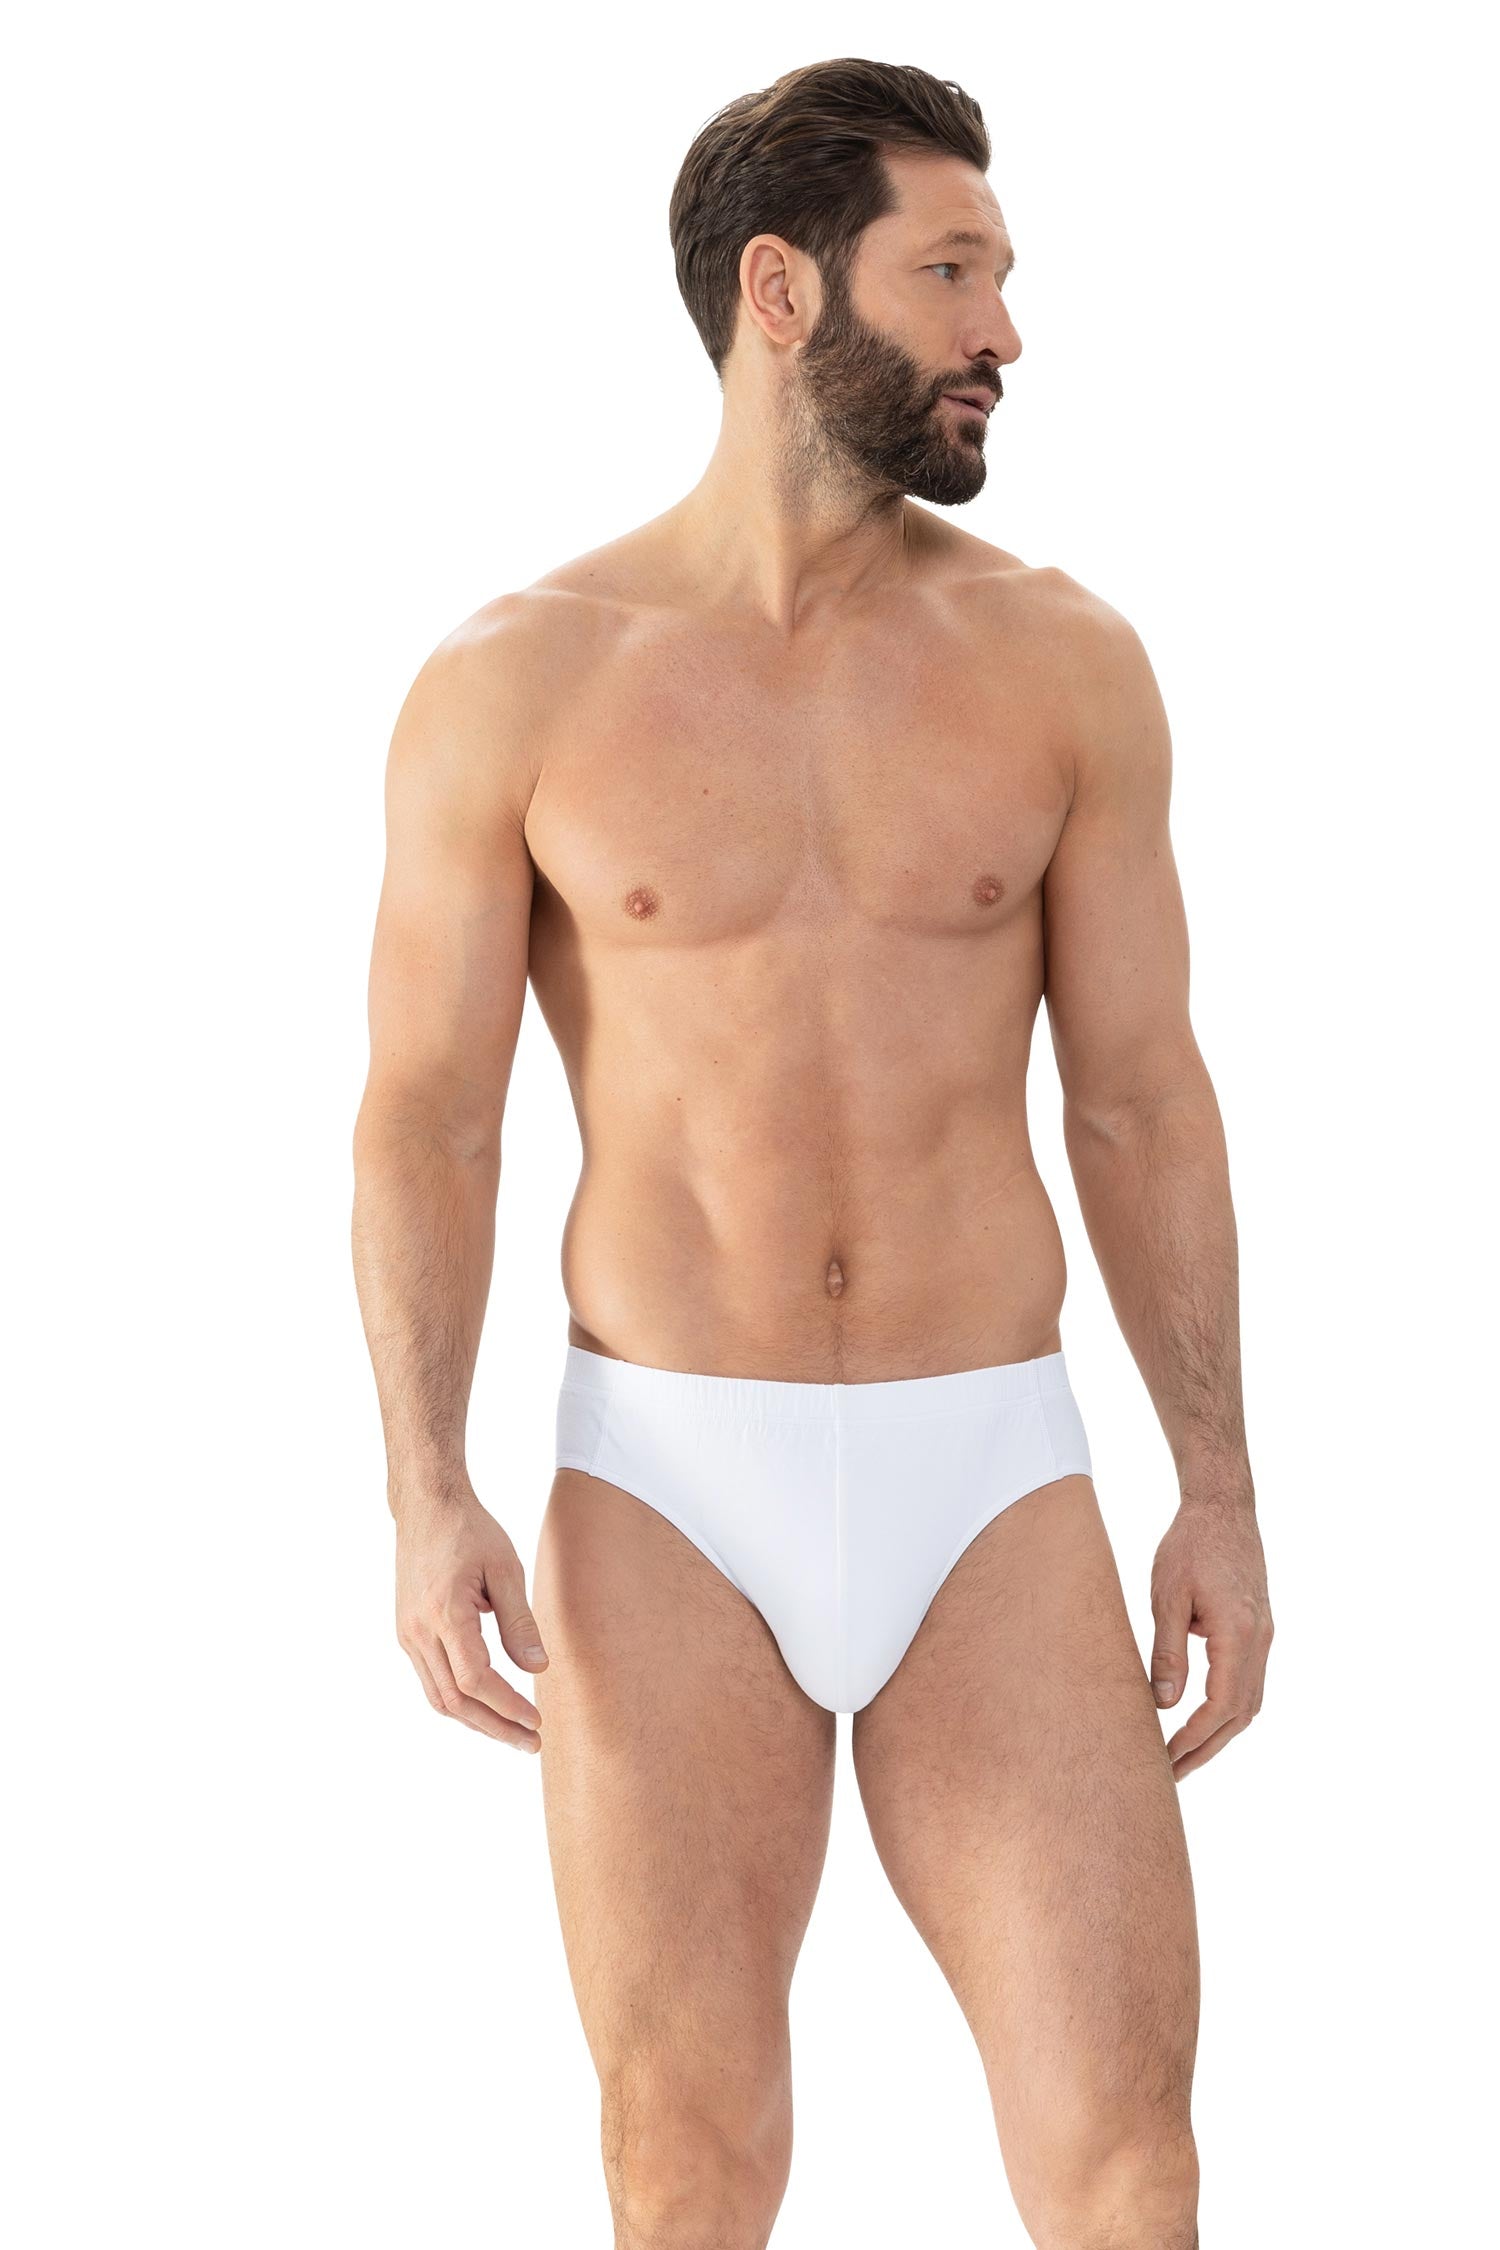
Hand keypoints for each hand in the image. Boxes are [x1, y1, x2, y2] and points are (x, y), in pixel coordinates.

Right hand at [394, 1490, 548, 1752]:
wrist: (426, 1506)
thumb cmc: (469, 1530)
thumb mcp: (506, 1568)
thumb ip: (519, 1621)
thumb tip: (538, 1670)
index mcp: (444, 1613)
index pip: (475, 1680)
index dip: (507, 1707)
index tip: (536, 1721)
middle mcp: (418, 1630)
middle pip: (454, 1700)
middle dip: (494, 1727)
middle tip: (530, 1742)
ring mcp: (407, 1634)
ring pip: (439, 1697)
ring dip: (476, 1720)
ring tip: (513, 1732)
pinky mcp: (407, 1633)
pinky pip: (432, 1680)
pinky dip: (460, 1700)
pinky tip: (487, 1704)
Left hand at [1149, 1493, 1272, 1779]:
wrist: (1223, 1508)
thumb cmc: (1190, 1545)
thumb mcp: (1167, 1596)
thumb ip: (1167, 1651)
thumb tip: (1164, 1704)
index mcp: (1239, 1632)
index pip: (1220, 1704)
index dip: (1194, 1738)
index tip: (1165, 1759)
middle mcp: (1261, 1640)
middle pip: (1241, 1714)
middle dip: (1207, 1748)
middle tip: (1170, 1776)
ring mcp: (1266, 1636)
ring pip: (1250, 1702)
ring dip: (1219, 1733)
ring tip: (1183, 1757)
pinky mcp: (1261, 1630)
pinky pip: (1250, 1682)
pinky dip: (1228, 1709)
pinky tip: (1201, 1720)